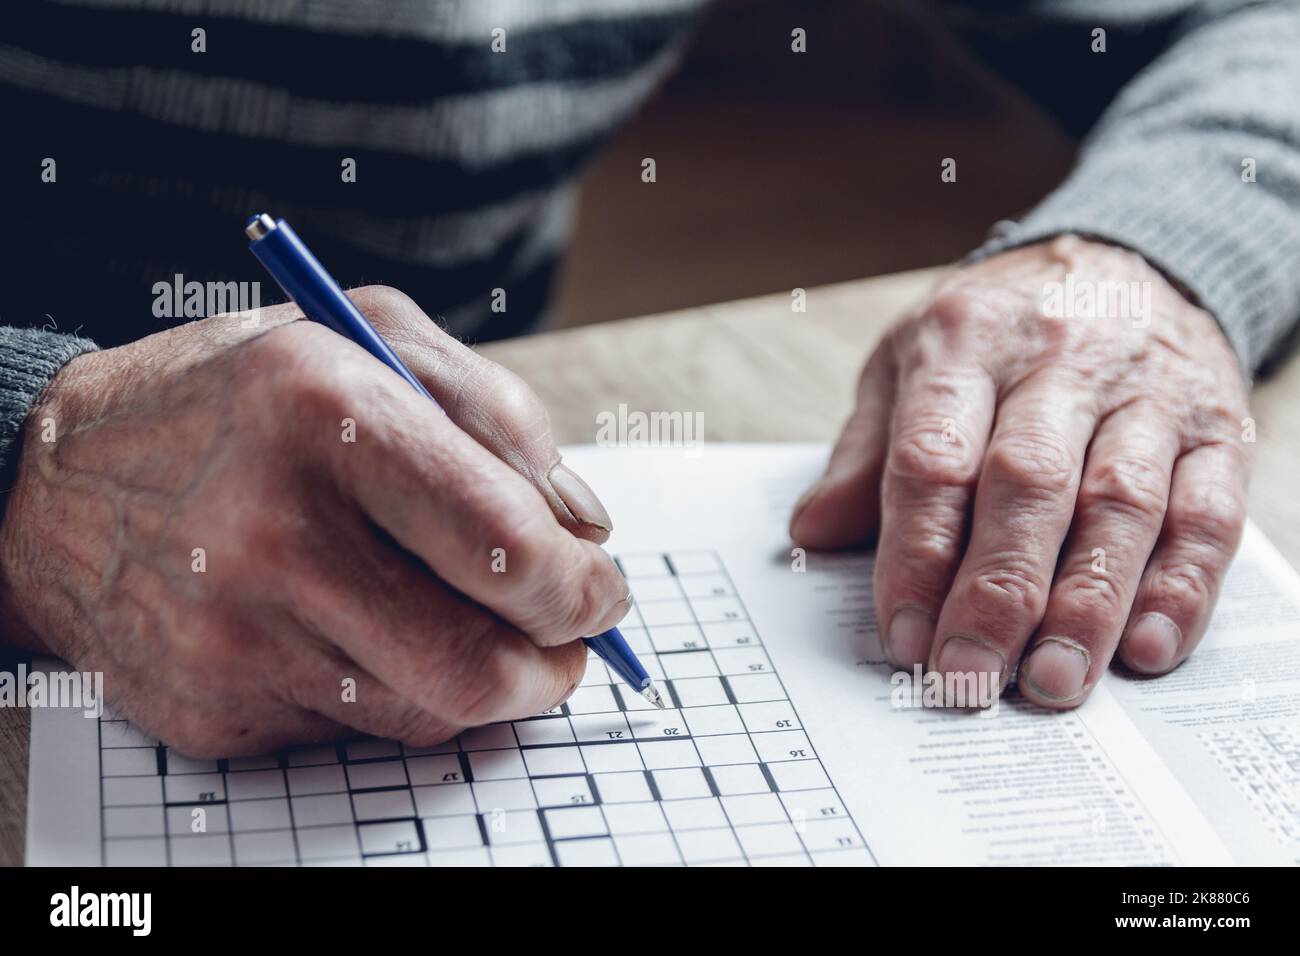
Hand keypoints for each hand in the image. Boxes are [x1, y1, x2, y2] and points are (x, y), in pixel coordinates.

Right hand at [0, 286, 628, 754]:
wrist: (55, 484)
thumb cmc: (236, 399)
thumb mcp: (366, 334)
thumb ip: (497, 412)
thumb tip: (584, 525)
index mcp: (319, 411)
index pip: (501, 542)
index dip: (582, 586)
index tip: (602, 588)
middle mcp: (269, 533)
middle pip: (475, 661)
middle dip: (558, 663)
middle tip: (573, 639)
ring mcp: (232, 636)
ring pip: (430, 712)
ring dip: (493, 683)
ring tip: (486, 631)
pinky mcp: (214, 710)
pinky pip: (361, 730)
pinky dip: (405, 691)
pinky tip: (382, 638)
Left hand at [791, 237, 1250, 707]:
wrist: (1125, 256)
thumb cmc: (997, 329)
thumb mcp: (906, 360)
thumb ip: (865, 452)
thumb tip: (812, 535)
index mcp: (965, 343)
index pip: (933, 458)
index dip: (915, 555)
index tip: (901, 638)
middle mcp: (1058, 362)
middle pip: (1027, 484)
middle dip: (995, 592)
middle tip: (968, 676)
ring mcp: (1147, 393)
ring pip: (1120, 503)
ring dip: (1086, 603)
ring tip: (1051, 681)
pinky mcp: (1218, 428)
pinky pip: (1207, 511)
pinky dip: (1181, 584)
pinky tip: (1146, 645)